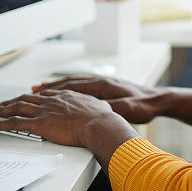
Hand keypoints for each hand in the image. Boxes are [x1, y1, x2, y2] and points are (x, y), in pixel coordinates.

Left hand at [0, 90, 132, 147]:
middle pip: (26, 98)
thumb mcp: (100, 106)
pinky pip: (12, 123)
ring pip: (16, 107)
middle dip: (11, 100)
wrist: (99, 124)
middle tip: (0, 103)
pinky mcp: (38, 123)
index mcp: (66, 95)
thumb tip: (101, 108)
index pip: (43, 95)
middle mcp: (52, 100)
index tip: (25, 97)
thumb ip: (95, 106)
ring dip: (0, 109)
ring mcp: (44, 110)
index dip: (32, 96)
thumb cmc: (102, 118)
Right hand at [32, 77, 159, 123]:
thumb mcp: (127, 109)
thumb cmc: (144, 105)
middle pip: (71, 82)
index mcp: (104, 85)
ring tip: (42, 89)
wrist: (159, 100)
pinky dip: (71, 89)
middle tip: (32, 89)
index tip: (38, 91)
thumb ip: (109, 108)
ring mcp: (105, 84)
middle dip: (51, 86)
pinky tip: (65, 93)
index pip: (74, 85)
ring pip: (76, 83)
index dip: (54, 89)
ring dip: (59, 86)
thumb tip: (94, 109)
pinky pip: (84, 87)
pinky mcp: (108, 88)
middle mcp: (102, 81)